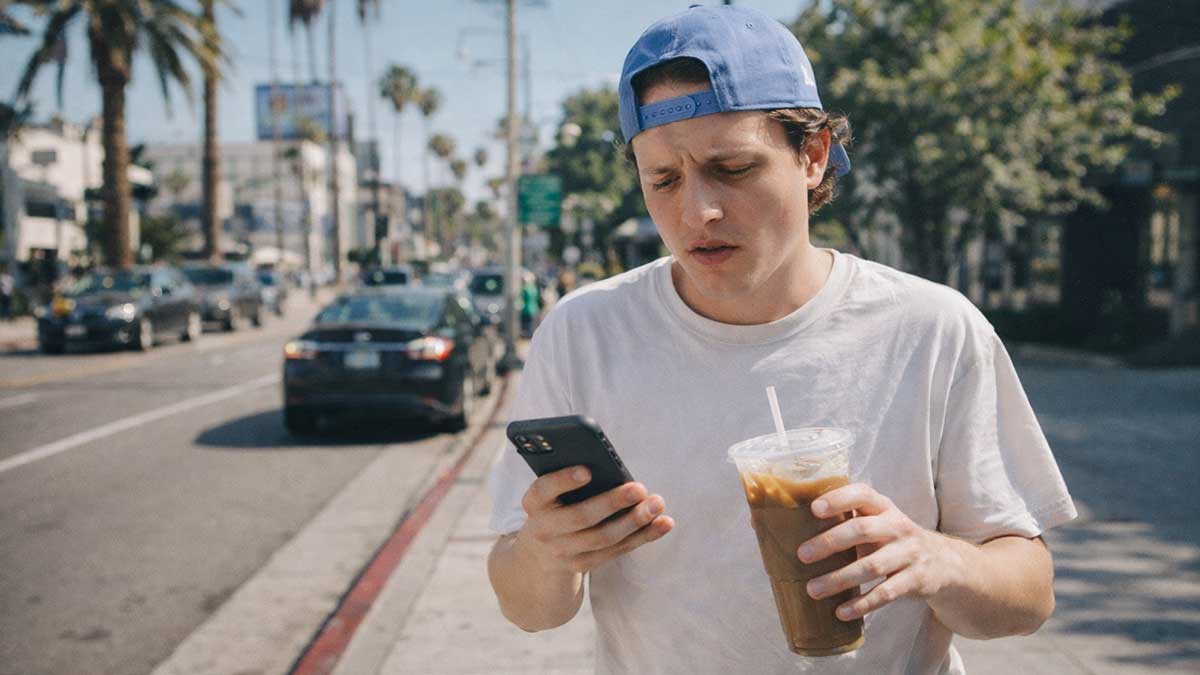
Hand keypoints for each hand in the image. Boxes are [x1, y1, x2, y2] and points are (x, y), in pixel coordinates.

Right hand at [517, 466, 674, 574]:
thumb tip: (612, 469)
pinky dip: (642, 537)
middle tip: (640, 488)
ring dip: (634, 521)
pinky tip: (663, 523)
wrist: (536, 557)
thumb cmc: (553, 509)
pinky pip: (616, 551)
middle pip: (581, 516)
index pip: (544, 489)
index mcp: (533, 503)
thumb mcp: (550, 495)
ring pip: (603, 538)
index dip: (564, 480)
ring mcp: (562, 552)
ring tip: (657, 504)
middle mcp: (543, 529)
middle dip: (612, 502)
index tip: (587, 470)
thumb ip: (570, 481)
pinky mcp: (582, 565)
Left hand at [797, 483, 967, 621]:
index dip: (839, 499)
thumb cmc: (893, 539)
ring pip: (872, 566)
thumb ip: (845, 521)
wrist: (945, 563)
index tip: (814, 509)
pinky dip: (863, 603)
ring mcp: (909, 553)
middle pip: (863, 530)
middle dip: (830, 542)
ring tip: (812, 590)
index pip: (862, 494)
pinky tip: (841, 611)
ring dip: (839, 579)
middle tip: (802, 555)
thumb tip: (782, 526)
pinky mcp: (916, 580)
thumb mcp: (878, 522)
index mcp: (884, 507)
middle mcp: (898, 526)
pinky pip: (886, 593)